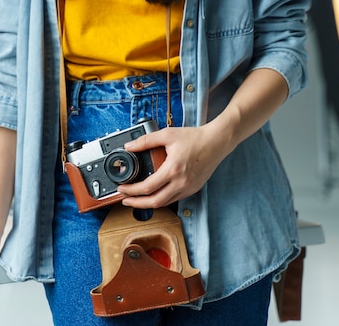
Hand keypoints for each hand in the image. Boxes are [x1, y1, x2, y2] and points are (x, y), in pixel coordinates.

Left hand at [116, 123, 231, 207]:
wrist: (216, 142)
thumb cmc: (194, 138)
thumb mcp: (167, 135)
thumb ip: (146, 141)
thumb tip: (129, 146)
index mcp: (173, 170)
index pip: (147, 188)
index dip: (131, 191)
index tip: (122, 188)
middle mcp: (181, 182)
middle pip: (154, 202)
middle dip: (136, 203)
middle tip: (125, 200)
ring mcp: (188, 188)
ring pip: (164, 203)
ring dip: (148, 204)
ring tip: (136, 199)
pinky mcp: (193, 189)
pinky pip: (174, 199)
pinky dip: (161, 200)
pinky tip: (154, 195)